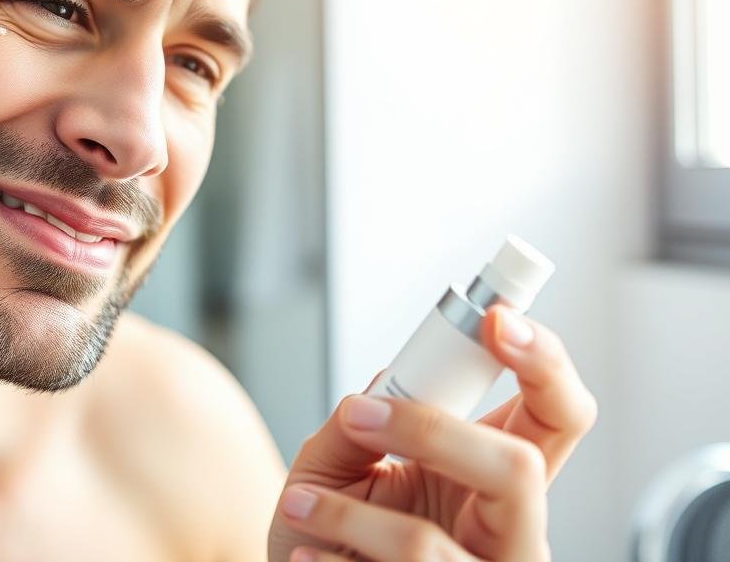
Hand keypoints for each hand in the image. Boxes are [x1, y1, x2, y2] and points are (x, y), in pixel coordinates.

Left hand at [268, 306, 597, 560]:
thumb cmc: (323, 536)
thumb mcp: (330, 469)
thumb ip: (356, 425)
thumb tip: (382, 389)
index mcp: (496, 480)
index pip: (557, 414)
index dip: (544, 364)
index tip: (496, 319)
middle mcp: (511, 533)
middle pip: (521, 469)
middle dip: (433, 432)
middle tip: (359, 414)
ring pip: (428, 544)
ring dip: (347, 515)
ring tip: (299, 505)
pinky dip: (331, 561)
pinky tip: (306, 557)